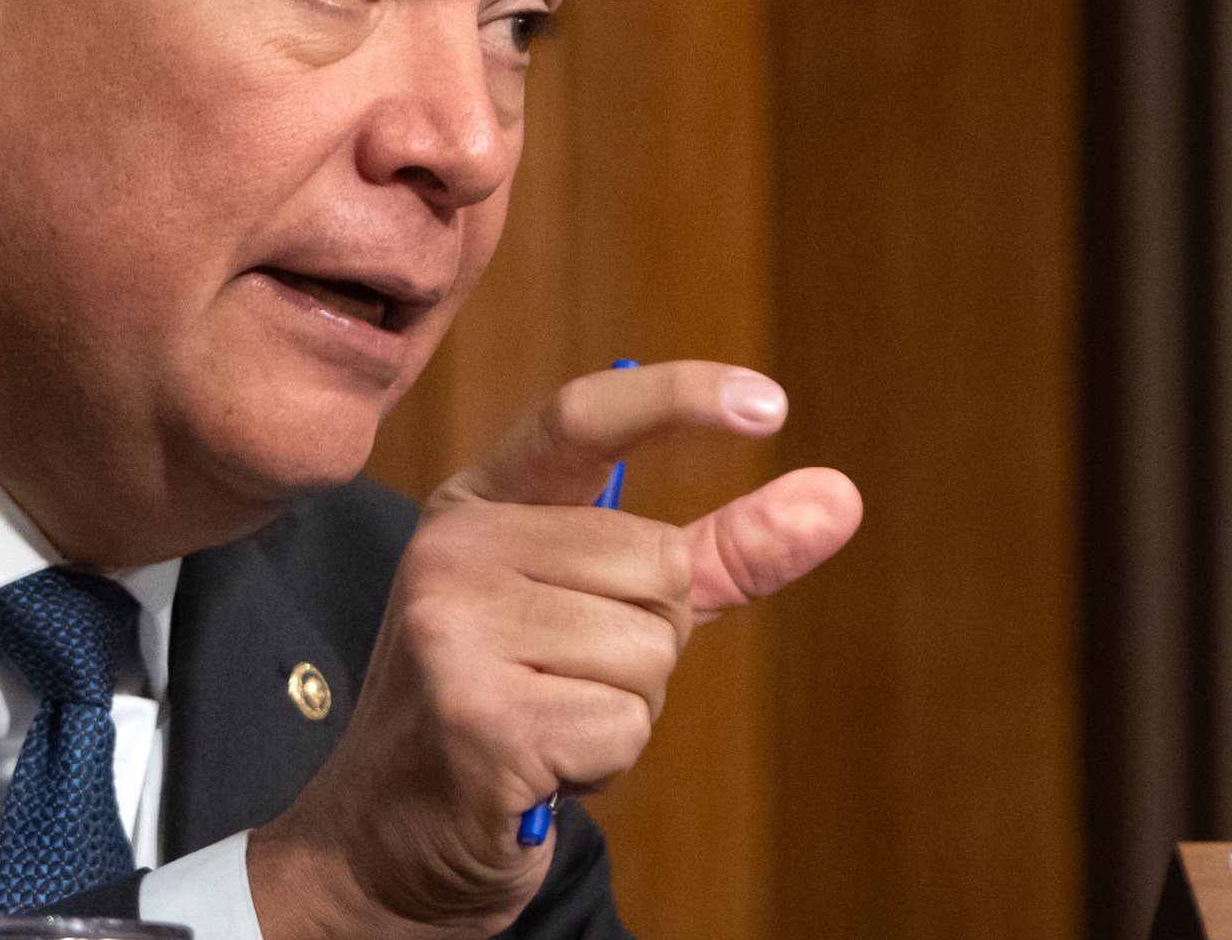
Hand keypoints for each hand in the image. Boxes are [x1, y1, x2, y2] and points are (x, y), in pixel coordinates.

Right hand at [246, 361, 863, 939]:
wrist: (391, 835)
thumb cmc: (510, 707)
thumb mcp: (602, 611)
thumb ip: (715, 555)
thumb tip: (840, 496)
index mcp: (478, 505)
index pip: (582, 419)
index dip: (679, 396)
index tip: (772, 403)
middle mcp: (453, 547)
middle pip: (654, 565)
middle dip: (648, 643)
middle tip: (564, 682)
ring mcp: (452, 626)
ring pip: (648, 650)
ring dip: (624, 709)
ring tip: (546, 723)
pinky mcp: (476, 713)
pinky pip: (623, 722)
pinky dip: (604, 760)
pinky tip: (538, 764)